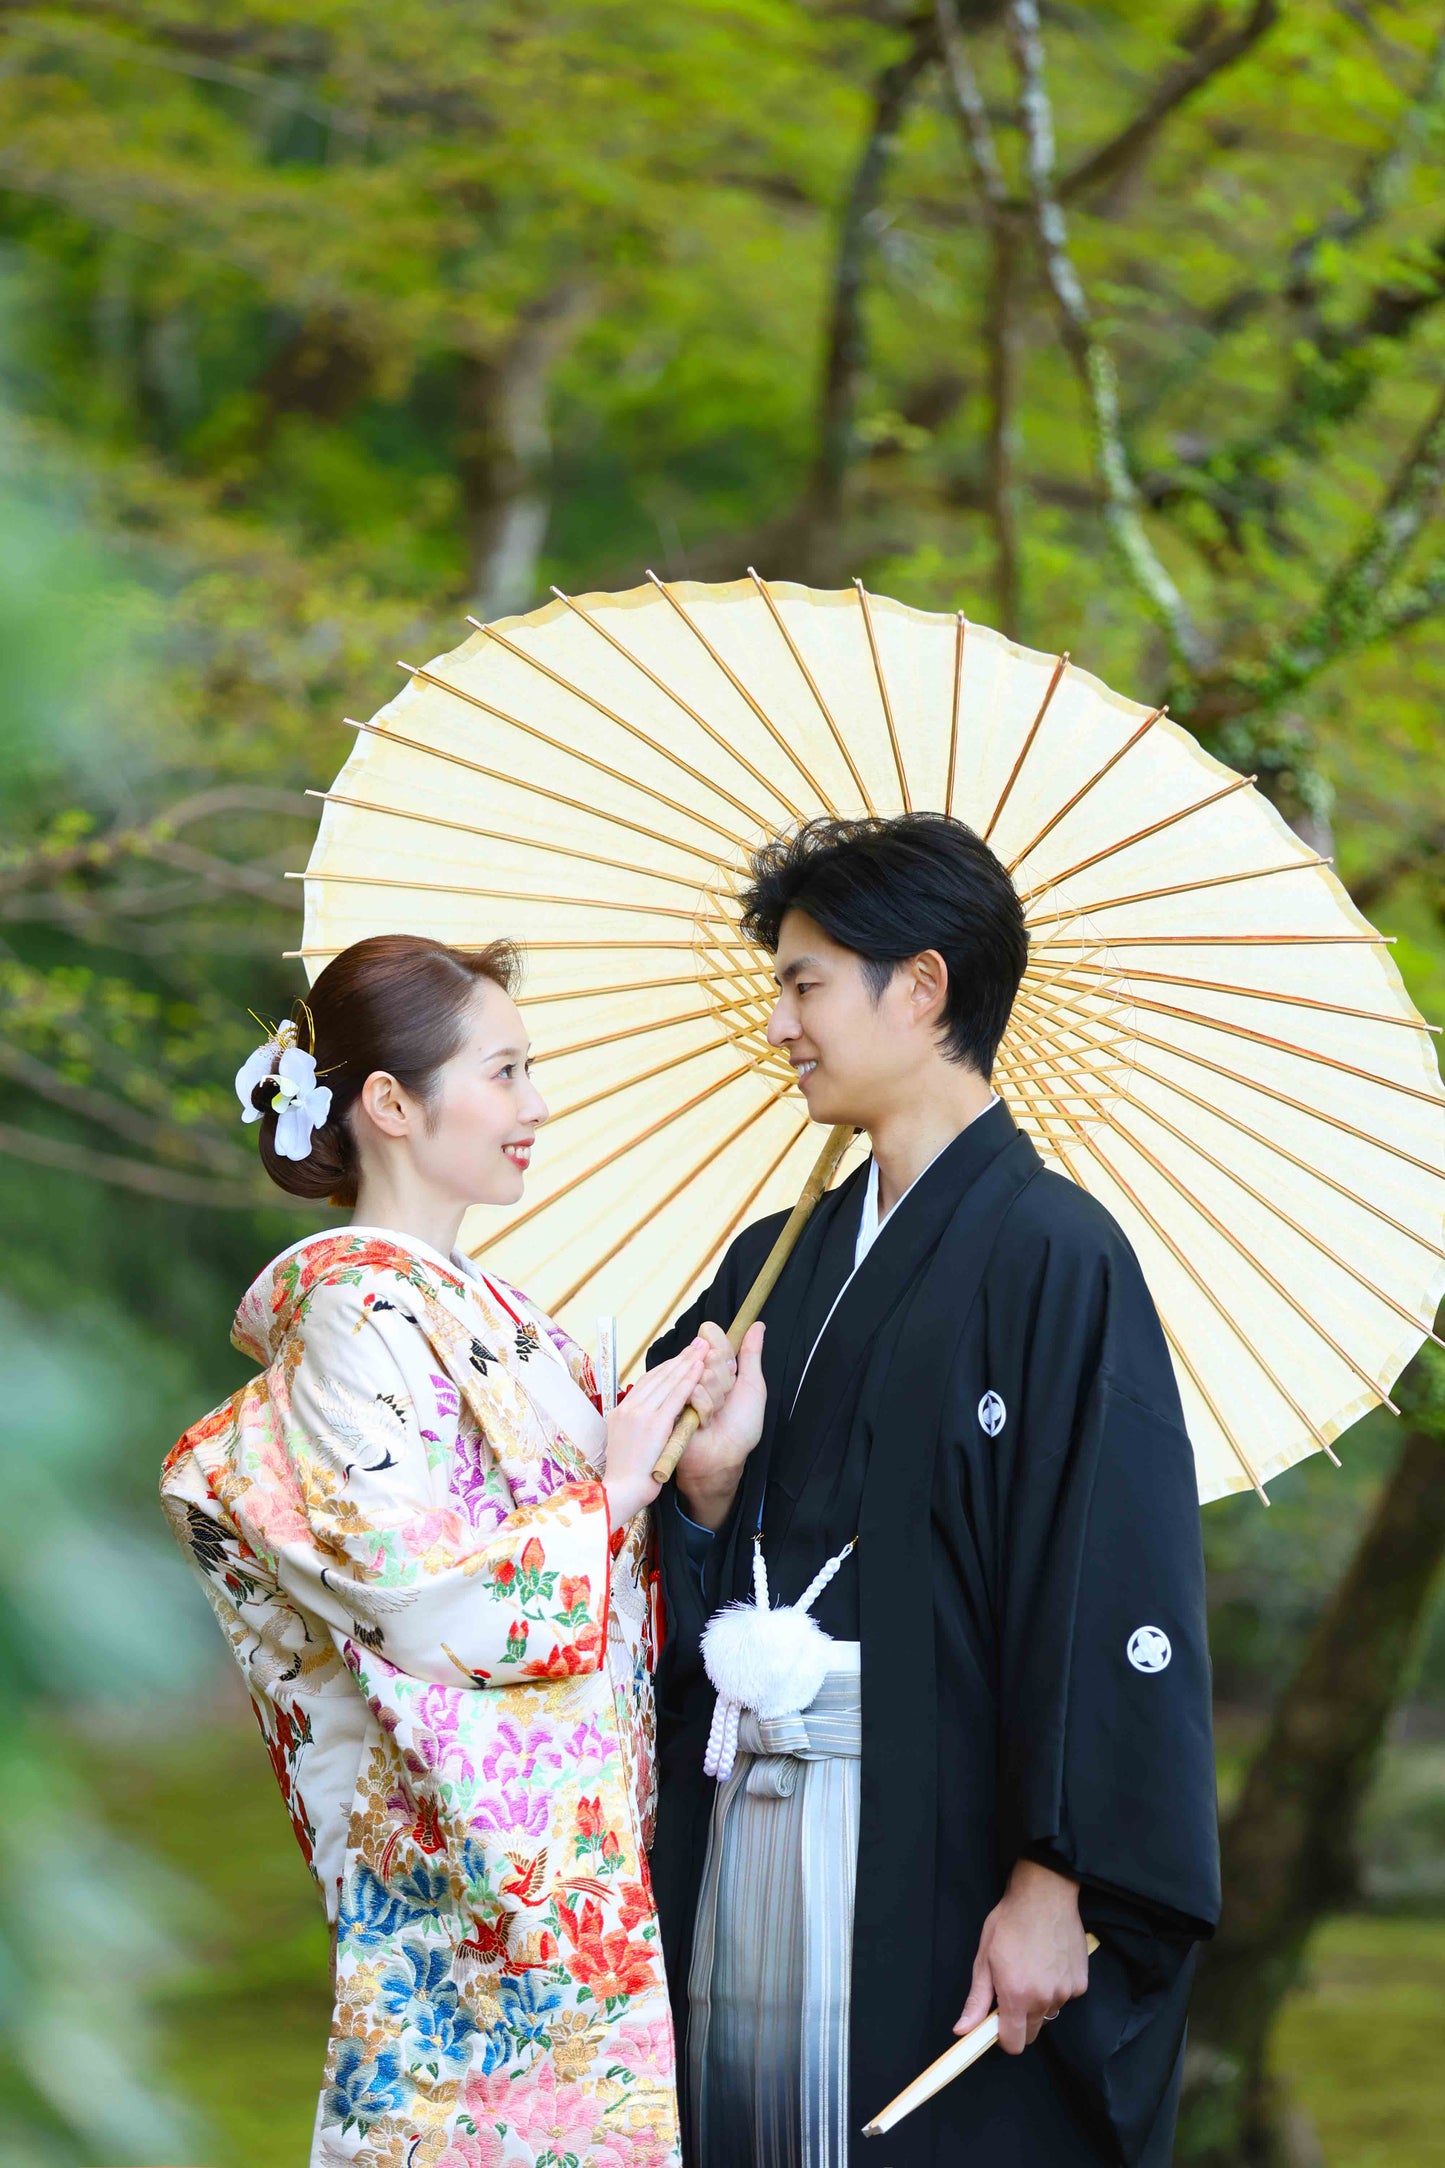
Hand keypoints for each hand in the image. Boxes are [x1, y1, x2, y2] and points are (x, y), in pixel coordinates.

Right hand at [603, 1338, 706, 1524]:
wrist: (620, 1492)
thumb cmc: (625, 1476)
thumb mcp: (624, 1444)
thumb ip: (636, 1426)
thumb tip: (648, 1417)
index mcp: (621, 1412)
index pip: (648, 1382)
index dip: (667, 1367)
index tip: (682, 1357)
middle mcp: (629, 1407)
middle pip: (658, 1376)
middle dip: (680, 1358)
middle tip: (698, 1343)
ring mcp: (640, 1414)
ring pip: (668, 1381)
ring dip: (687, 1362)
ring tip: (703, 1348)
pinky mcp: (654, 1423)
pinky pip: (675, 1396)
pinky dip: (688, 1380)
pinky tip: (700, 1369)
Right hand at [676, 1321, 765, 1531]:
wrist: (724, 1457)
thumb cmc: (740, 1426)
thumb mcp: (752, 1387)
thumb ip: (751, 1354)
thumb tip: (757, 1325)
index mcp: (715, 1366)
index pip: (713, 1337)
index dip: (723, 1349)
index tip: (732, 1369)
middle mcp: (697, 1373)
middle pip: (711, 1354)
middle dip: (725, 1379)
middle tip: (725, 1399)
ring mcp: (683, 1387)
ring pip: (704, 1374)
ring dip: (717, 1398)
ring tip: (715, 1415)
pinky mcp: (672, 1402)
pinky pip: (694, 1392)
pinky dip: (706, 1409)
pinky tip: (704, 1422)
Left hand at [954, 1859, 1088, 2054]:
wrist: (1044, 1895)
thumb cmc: (1009, 1922)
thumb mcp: (984, 1958)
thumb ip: (977, 2000)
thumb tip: (962, 2030)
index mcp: (1017, 1996)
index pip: (1014, 2044)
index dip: (1003, 2037)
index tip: (998, 2021)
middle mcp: (1044, 2000)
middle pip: (1032, 2032)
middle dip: (1020, 2019)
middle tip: (1013, 1988)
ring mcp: (1066, 1992)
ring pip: (1049, 2013)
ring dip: (1039, 2001)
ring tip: (1032, 1968)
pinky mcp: (1081, 1983)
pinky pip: (1065, 1997)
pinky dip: (1057, 1987)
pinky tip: (1049, 1962)